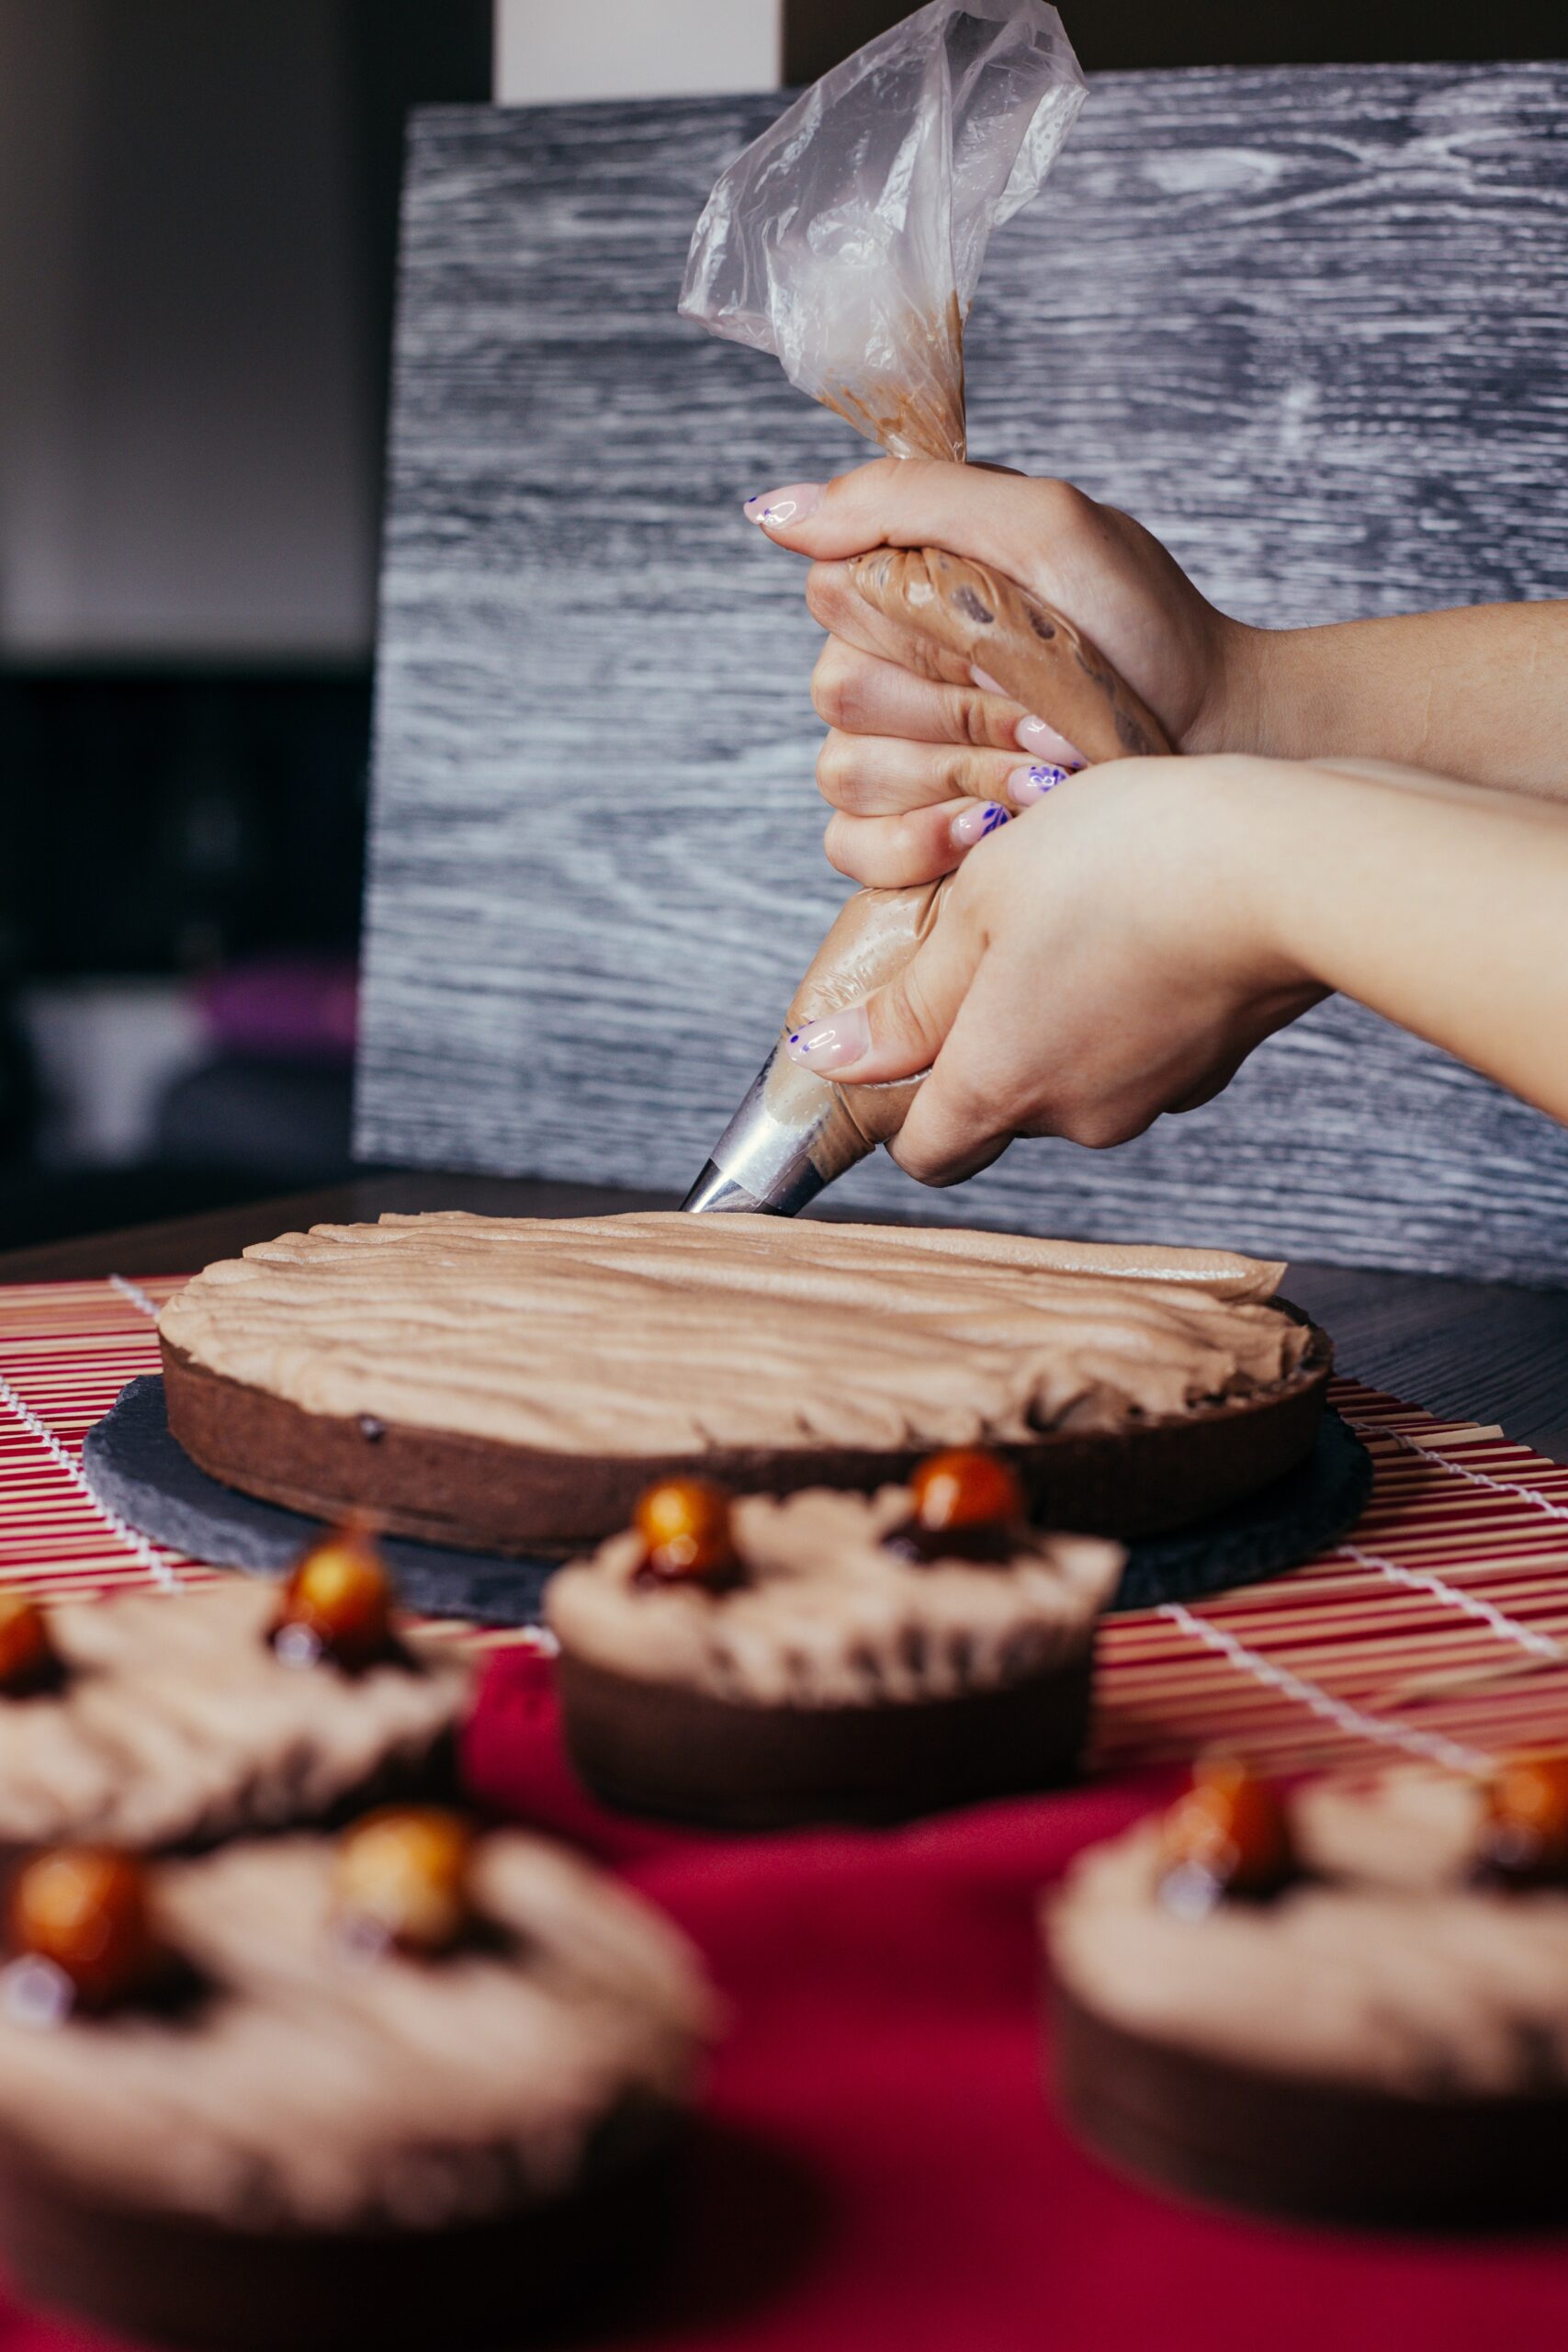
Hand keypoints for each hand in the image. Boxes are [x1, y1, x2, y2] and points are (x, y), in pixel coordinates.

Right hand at [744, 459, 1242, 886]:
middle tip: (1047, 710)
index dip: (923, 625)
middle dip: (959, 709)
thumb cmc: (1142, 629)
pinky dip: (920, 843)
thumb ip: (908, 499)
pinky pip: (848, 846)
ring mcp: (884, 759)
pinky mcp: (898, 838)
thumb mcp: (1042, 528)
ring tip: (1046, 766)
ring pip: (847, 770)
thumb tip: (775, 509)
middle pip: (839, 691)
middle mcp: (878, 670)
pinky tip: (991, 826)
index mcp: (898, 588)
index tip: (1009, 633)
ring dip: (961, 772)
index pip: (832, 591)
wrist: (1210, 736)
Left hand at [781, 755, 1323, 1186]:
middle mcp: (1075, 1118)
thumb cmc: (1123, 864)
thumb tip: (828, 1057)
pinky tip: (1140, 926)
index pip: (927, 1153)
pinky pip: (1140, 1048)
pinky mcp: (1211, 1067)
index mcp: (999, 1087)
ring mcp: (1151, 1098)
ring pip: (1073, 1073)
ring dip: (1057, 1010)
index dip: (899, 1107)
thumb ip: (907, 998)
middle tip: (992, 938)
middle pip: (999, 1106)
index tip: (899, 1038)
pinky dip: (1127, 1003)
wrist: (1288, 864)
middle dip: (983, 1037)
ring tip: (1075, 913)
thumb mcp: (981, 906)